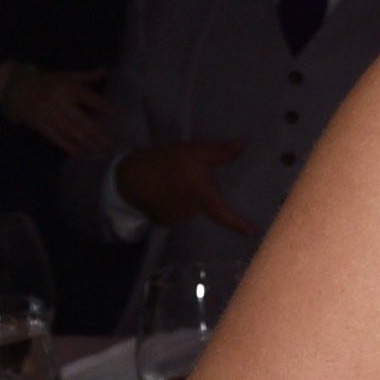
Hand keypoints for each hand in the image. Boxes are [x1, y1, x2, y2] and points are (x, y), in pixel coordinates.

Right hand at [0, 61, 115, 156]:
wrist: (13, 87)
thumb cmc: (45, 81)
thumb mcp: (66, 76)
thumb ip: (87, 76)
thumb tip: (106, 69)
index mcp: (67, 88)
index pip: (89, 98)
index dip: (103, 106)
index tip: (116, 114)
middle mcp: (59, 102)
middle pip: (81, 120)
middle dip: (97, 133)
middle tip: (111, 143)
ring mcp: (49, 115)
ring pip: (71, 131)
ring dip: (87, 143)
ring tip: (100, 151)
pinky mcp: (40, 125)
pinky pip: (56, 138)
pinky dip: (68, 146)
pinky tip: (80, 153)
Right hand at [117, 140, 251, 232]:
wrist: (127, 177)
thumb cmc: (163, 162)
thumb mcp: (193, 151)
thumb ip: (220, 151)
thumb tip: (243, 146)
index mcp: (201, 196)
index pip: (223, 214)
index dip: (237, 224)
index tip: (252, 233)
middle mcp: (191, 211)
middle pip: (206, 204)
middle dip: (204, 192)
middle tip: (191, 174)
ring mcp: (175, 218)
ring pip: (191, 207)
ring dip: (189, 196)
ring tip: (177, 179)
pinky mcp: (162, 220)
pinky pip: (176, 211)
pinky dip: (176, 201)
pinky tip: (167, 189)